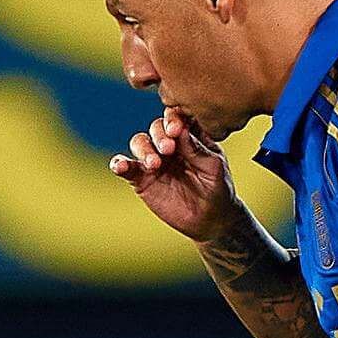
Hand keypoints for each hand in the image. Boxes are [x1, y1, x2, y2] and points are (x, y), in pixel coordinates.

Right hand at [108, 109, 238, 243]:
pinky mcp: (142, 179)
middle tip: (168, 149)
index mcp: (190, 135)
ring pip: (140, 142)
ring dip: (144, 149)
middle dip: (160, 134)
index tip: (176, 130)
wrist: (209, 219)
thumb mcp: (214, 167)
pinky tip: (121, 167)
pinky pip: (126, 167)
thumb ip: (197, 149)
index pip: (178, 118)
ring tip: (154, 164)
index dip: (174, 119)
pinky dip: (120, 164)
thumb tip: (181, 130)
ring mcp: (155, 160)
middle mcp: (170, 143)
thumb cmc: (217, 188)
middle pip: (157, 127)